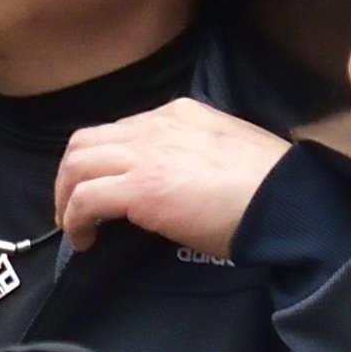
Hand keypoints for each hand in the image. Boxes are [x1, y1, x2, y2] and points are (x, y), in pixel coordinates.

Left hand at [56, 101, 296, 257]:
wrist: (284, 200)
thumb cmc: (269, 185)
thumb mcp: (227, 147)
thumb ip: (194, 152)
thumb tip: (175, 179)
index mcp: (179, 112)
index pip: (122, 129)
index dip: (105, 161)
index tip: (105, 188)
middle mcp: (155, 125)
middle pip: (87, 140)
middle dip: (71, 174)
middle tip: (73, 206)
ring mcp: (145, 153)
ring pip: (77, 164)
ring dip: (66, 196)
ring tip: (74, 226)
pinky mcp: (140, 188)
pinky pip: (86, 198)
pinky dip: (75, 218)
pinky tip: (85, 239)